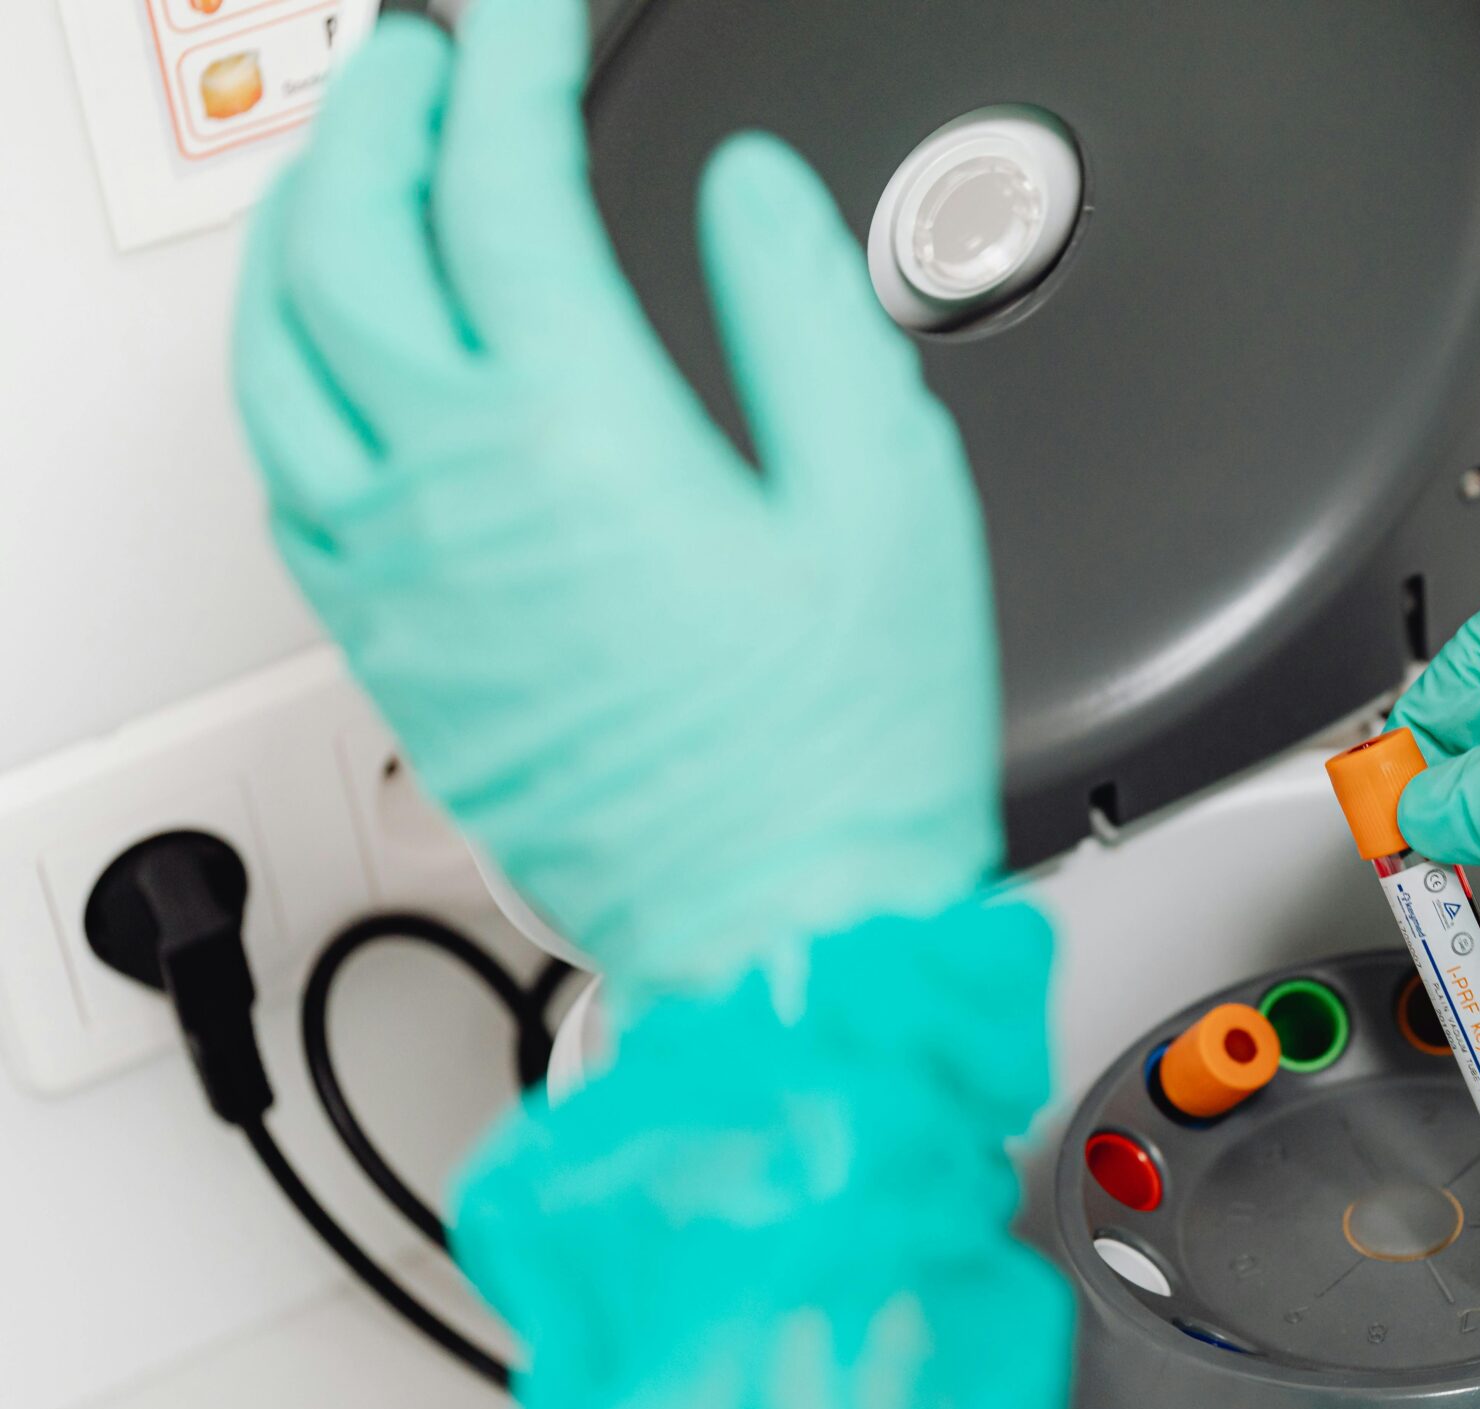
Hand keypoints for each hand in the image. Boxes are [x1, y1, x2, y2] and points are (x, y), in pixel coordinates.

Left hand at [232, 0, 996, 993]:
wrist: (780, 931)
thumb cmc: (841, 756)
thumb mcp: (889, 496)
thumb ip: (809, 312)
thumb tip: (752, 197)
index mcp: (576, 432)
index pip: (501, 181)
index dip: (518, 62)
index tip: (539, 19)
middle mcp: (453, 493)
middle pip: (346, 238)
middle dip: (380, 113)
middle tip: (431, 57)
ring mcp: (402, 580)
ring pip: (276, 354)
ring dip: (302, 230)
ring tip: (352, 175)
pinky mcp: (394, 655)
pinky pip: (289, 480)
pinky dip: (290, 377)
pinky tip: (332, 365)